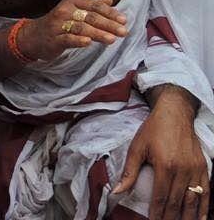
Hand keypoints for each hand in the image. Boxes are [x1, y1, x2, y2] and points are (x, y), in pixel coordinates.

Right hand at [17, 0, 127, 61]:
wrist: (33, 36)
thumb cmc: (59, 23)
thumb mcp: (74, 10)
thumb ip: (92, 5)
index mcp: (72, 1)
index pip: (94, 5)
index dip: (109, 12)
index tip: (124, 20)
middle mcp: (64, 10)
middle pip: (89, 17)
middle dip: (108, 24)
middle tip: (123, 31)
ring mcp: (58, 25)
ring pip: (81, 28)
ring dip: (98, 33)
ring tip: (112, 39)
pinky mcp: (53, 39)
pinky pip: (67, 39)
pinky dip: (78, 40)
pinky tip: (88, 43)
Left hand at [112, 87, 208, 219]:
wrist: (175, 114)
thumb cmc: (153, 129)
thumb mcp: (137, 148)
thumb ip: (129, 172)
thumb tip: (117, 191)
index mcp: (165, 165)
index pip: (160, 197)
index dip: (156, 213)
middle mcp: (182, 170)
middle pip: (176, 202)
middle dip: (170, 218)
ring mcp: (195, 170)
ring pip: (192, 200)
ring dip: (187, 217)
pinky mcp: (203, 168)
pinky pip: (206, 192)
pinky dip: (204, 208)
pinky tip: (200, 218)